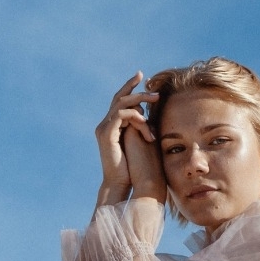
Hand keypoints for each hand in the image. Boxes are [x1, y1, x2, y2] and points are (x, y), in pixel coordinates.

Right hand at [94, 72, 162, 205]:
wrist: (124, 182)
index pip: (120, 100)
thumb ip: (144, 126)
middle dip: (134, 87)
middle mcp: (106, 124)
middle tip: (149, 82)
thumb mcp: (142, 140)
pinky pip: (120, 115)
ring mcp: (104, 129)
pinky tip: (145, 120)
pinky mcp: (106, 135)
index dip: (130, 87)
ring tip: (155, 98)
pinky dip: (134, 115)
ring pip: (121, 103)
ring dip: (139, 99)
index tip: (144, 77)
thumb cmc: (136, 166)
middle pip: (118, 97)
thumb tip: (152, 116)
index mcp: (113, 125)